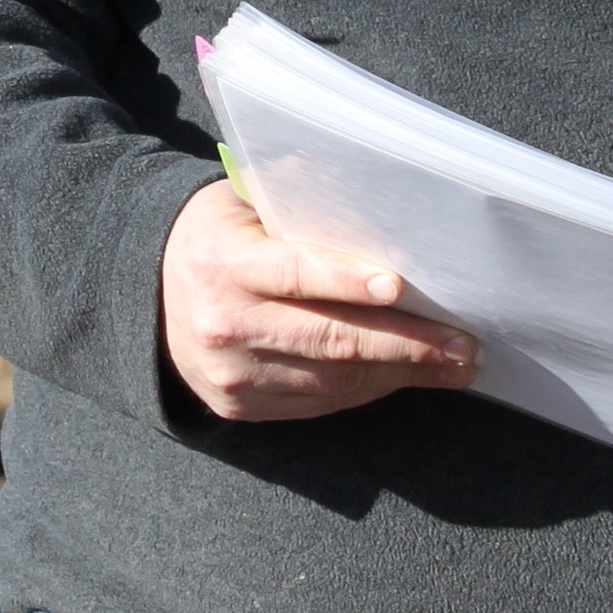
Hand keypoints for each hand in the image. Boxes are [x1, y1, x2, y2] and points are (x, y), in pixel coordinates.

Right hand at [159, 179, 480, 421]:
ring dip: (400, 373)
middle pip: (330, 339)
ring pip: (333, 378)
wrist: (149, 298)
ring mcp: (234, 375)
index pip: (294, 274)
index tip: (399, 287)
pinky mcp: (243, 407)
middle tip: (463, 346)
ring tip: (453, 364)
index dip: (347, 282)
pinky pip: (320, 402)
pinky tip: (403, 375)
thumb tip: (381, 204)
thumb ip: (298, 208)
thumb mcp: (240, 205)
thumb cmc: (217, 238)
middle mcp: (226, 326)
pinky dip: (368, 388)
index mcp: (223, 264)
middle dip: (407, 345)